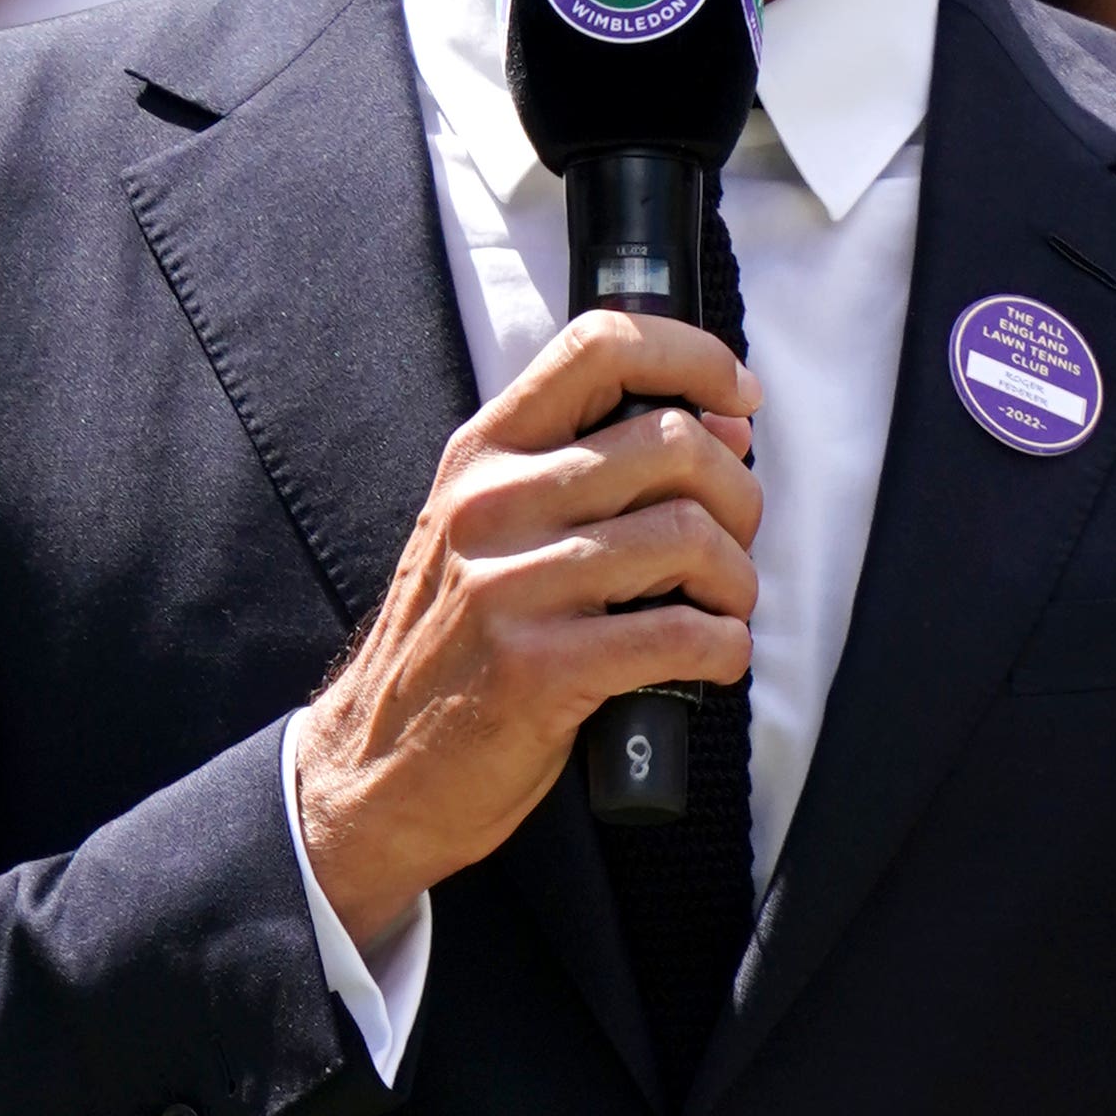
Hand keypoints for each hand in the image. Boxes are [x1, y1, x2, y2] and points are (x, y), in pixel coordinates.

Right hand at [295, 311, 762, 944]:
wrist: (376, 770)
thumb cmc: (457, 644)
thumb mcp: (493, 528)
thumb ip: (590, 466)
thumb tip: (727, 422)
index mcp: (484, 453)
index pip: (599, 345)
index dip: (693, 355)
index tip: (740, 395)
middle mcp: (493, 503)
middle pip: (673, 443)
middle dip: (738, 494)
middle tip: (735, 540)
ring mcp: (511, 586)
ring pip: (689, 537)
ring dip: (737, 580)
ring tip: (724, 607)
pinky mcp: (539, 669)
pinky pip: (681, 634)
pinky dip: (725, 648)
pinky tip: (713, 658)